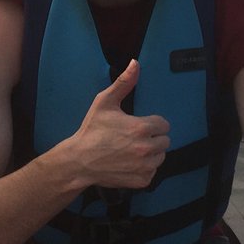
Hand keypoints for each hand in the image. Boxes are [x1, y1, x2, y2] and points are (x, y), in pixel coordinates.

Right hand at [71, 60, 168, 190]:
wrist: (79, 161)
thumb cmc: (92, 130)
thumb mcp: (104, 102)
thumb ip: (123, 83)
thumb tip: (136, 63)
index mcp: (141, 128)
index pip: (164, 124)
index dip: (151, 123)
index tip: (137, 125)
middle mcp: (147, 148)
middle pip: (165, 141)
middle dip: (152, 138)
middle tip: (132, 138)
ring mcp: (145, 167)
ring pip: (160, 157)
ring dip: (150, 153)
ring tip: (131, 150)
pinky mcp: (142, 180)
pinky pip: (152, 172)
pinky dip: (144, 168)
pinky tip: (129, 163)